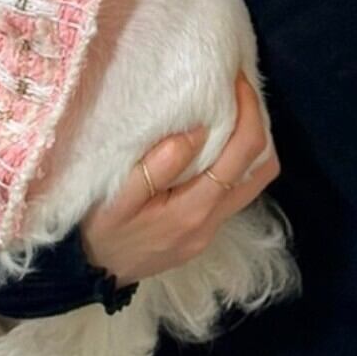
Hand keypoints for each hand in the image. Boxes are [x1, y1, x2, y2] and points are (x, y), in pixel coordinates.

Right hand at [78, 70, 279, 287]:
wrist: (94, 276)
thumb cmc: (102, 231)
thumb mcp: (118, 198)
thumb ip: (158, 165)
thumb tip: (197, 131)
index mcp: (194, 209)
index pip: (243, 154)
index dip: (249, 111)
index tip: (236, 79)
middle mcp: (212, 221)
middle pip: (262, 168)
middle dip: (258, 121)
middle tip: (238, 88)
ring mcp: (212, 229)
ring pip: (254, 181)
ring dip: (253, 143)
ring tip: (231, 110)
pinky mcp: (206, 231)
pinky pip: (238, 190)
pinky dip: (238, 161)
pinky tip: (216, 141)